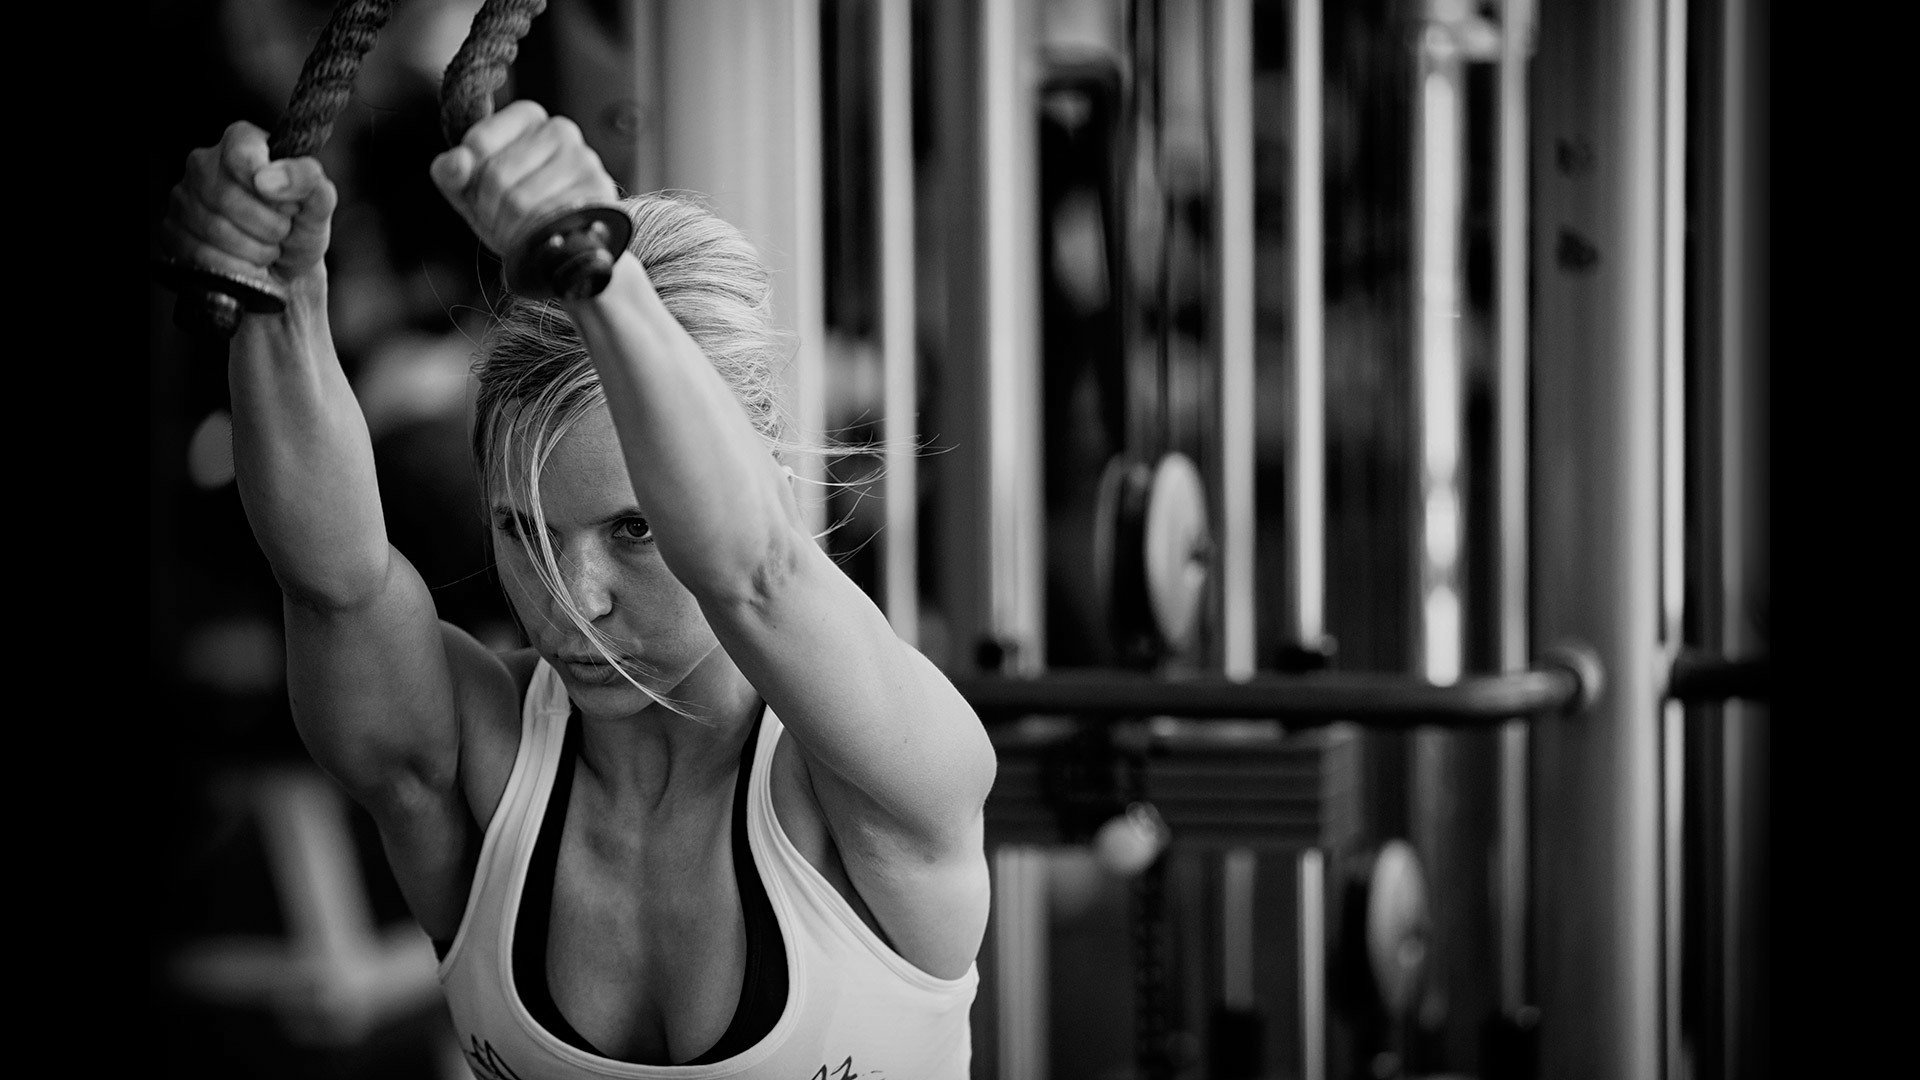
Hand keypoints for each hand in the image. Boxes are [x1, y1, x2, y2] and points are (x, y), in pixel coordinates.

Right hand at [161, 121, 336, 287]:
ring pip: (213, 229)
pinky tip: (250, 263)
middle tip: (283, 232)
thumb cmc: (300, 229)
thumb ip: (307, 180)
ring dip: (255, 250)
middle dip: (268, 226)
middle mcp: (204, 164)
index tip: (289, 206)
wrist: (288, 272)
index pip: (241, 155)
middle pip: (226, 197)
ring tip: (269, 248)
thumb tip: (266, 179)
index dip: (270, 187)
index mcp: (241, 143)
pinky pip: (201, 254)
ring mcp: (183, 198)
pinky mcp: (173, 232)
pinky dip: (237, 267)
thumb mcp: (319, 203)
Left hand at [428, 101, 618, 260]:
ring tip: (517, 233)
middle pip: (497, 173)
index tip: (478, 197)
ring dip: (509, 228)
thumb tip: (458, 160)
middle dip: (489, 209)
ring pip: (521, 200)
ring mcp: (583, 158)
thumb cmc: (516, 213)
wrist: (565, 248)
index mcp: (526, 117)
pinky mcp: (598, 190)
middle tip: (498, 223)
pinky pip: (548, 218)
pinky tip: (539, 237)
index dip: (469, 180)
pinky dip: (535, 236)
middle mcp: (559, 129)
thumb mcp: (471, 192)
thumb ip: (451, 172)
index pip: (479, 143)